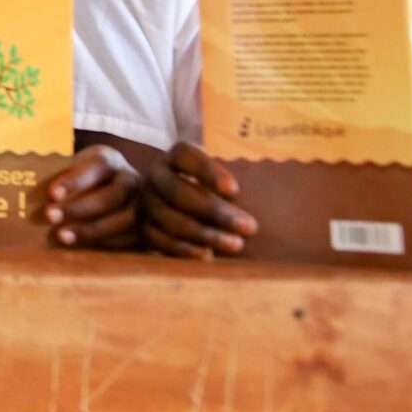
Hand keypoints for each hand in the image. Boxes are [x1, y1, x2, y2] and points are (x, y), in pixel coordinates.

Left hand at [42, 145, 139, 249]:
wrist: (106, 196)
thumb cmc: (79, 185)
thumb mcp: (70, 173)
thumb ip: (56, 181)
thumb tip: (25, 196)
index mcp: (110, 160)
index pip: (97, 165)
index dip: (75, 180)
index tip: (52, 193)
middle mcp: (131, 180)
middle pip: (112, 195)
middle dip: (79, 208)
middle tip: (50, 216)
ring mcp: (143, 205)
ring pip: (125, 219)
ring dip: (92, 230)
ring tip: (62, 237)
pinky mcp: (146, 229)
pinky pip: (131, 239)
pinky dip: (106, 245)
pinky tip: (84, 249)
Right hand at [140, 142, 257, 258]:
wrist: (180, 205)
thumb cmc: (212, 188)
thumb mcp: (219, 176)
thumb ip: (234, 182)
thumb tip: (267, 197)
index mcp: (173, 157)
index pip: (184, 155)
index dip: (207, 172)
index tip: (235, 191)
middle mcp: (155, 177)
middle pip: (178, 192)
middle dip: (214, 211)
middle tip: (249, 226)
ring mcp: (147, 204)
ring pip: (170, 219)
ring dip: (204, 234)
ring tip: (236, 245)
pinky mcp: (144, 229)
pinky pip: (160, 241)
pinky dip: (184, 249)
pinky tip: (208, 256)